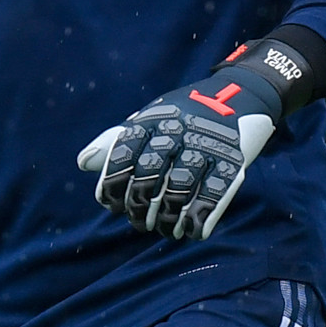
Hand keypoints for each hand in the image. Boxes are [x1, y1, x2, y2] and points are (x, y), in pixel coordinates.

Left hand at [76, 81, 275, 241]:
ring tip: (164, 230)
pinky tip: (192, 231)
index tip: (111, 204)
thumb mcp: (151, 119)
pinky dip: (201, 217)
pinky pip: (214, 193)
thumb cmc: (184, 116)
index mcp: (155, 118)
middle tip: (139, 222)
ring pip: (179, 187)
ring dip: (169, 217)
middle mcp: (179, 129)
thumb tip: (84, 163)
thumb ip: (117, 140)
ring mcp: (207, 144)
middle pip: (149, 172)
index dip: (113, 182)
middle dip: (139, 204)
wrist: (241, 94)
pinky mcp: (233, 159)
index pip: (124, 151)